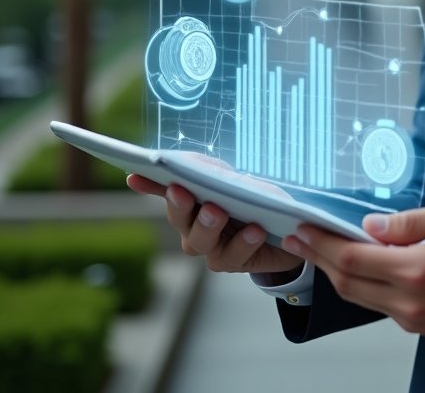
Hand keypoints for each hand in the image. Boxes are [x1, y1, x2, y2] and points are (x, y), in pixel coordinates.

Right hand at [126, 174, 303, 277]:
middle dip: (179, 204)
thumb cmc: (258, 201)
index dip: (149, 184)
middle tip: (181, 190)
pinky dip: (244, 241)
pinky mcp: (234, 262)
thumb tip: (185, 161)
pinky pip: (234, 254)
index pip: (166, 191)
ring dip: (207, 225)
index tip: (135, 173)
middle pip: (179, 219)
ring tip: (217, 210)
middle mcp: (194, 228)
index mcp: (193, 202)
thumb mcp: (239, 181)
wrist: (289, 232)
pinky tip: (255, 230)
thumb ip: (212, 173)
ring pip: (199, 241)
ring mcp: (211, 248)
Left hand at [281, 199, 424, 334]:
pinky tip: (352, 267)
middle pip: (347, 281)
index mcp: (417, 270)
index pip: (353, 258)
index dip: (322, 243)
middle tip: (296, 238)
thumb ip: (411, 220)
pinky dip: (358, 284)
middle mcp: (410, 300)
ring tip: (315, 251)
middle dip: (318, 257)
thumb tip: (371, 225)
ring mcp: (413, 317)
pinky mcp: (419, 323)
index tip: (303, 228)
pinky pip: (377, 304)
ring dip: (333, 273)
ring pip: (359, 296)